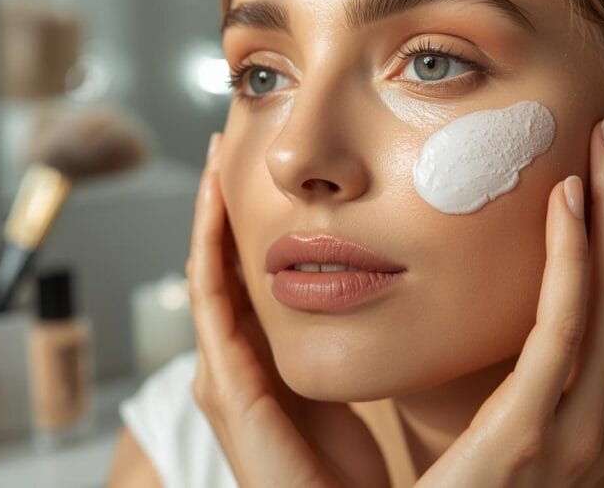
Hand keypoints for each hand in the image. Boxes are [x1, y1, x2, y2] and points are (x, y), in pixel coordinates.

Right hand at [187, 132, 388, 487]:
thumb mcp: (355, 398)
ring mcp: (223, 374)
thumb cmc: (351, 476)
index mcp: (263, 369)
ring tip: (218, 159)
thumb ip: (359, 356)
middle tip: (229, 149)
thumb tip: (396, 301)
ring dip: (210, 215)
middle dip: (222, 213)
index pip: (249, 285)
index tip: (268, 176)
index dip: (249, 230)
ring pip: (210, 275)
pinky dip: (208, 243)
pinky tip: (215, 195)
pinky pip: (211, 298)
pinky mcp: (225, 382)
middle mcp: (234, 367)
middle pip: (223, 273)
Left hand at [416, 115, 603, 486]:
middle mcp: (597, 419)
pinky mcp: (536, 431)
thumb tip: (479, 289)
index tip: (600, 163)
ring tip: (601, 143)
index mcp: (584, 411)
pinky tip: (567, 202)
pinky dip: (575, 259)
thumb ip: (501, 362)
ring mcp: (578, 430)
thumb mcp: (483, 412)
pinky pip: (568, 328)